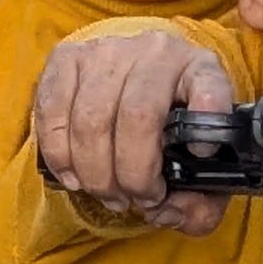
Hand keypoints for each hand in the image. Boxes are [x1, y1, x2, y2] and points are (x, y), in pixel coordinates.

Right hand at [34, 25, 233, 235]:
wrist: (133, 80)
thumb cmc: (170, 129)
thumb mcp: (199, 160)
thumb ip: (200, 202)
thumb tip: (170, 211)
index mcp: (200, 70)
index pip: (209, 87)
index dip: (207, 116)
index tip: (202, 151)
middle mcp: (155, 53)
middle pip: (137, 117)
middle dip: (132, 176)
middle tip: (136, 200)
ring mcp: (108, 51)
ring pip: (90, 120)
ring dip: (95, 174)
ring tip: (107, 194)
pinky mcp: (68, 58)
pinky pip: (53, 112)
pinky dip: (59, 156)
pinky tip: (75, 177)